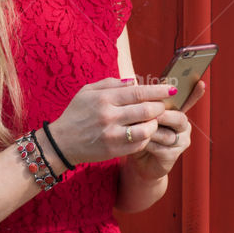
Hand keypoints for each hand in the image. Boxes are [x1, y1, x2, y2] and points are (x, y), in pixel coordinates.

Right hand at [50, 77, 179, 166]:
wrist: (61, 142)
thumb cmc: (76, 113)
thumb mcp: (88, 91)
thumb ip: (111, 83)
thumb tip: (134, 81)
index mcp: (104, 98)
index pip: (138, 92)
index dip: (158, 90)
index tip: (171, 89)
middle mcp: (109, 116)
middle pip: (146, 110)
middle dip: (160, 107)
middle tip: (163, 105)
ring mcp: (112, 136)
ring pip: (145, 129)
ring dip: (155, 124)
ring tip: (154, 120)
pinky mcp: (114, 151)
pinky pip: (139, 144)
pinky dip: (146, 137)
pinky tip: (145, 132)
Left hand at [122, 80, 205, 182]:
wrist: (138, 161)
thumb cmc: (138, 133)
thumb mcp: (141, 116)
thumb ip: (144, 104)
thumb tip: (136, 84)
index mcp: (176, 112)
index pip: (187, 100)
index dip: (195, 93)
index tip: (201, 83)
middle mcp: (183, 126)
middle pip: (179, 118)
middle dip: (164, 116)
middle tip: (152, 115)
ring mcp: (181, 141)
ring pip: (167, 134)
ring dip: (151, 132)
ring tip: (137, 129)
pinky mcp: (173, 155)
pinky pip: (160, 148)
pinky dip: (148, 144)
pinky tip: (139, 142)